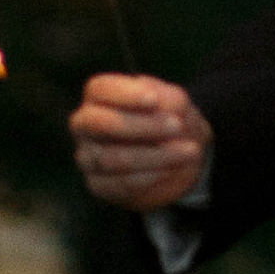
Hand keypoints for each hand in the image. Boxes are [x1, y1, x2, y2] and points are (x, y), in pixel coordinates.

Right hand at [71, 71, 211, 211]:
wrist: (178, 156)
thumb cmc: (170, 118)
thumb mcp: (175, 102)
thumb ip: (166, 102)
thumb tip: (156, 111)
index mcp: (101, 95)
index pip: (100, 89)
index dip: (125, 95)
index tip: (154, 100)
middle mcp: (86, 125)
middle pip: (98, 123)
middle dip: (139, 126)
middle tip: (177, 126)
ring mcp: (88, 156)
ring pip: (112, 158)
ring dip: (154, 156)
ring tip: (188, 151)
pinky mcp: (98, 184)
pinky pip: (120, 183)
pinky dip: (150, 175)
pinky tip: (170, 169)